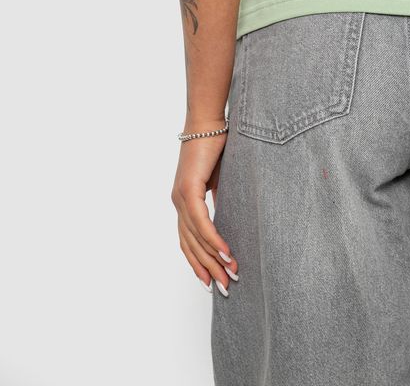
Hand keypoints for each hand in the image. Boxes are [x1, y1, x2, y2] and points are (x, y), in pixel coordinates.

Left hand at [171, 126, 238, 294]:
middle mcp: (178, 202)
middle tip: (224, 288)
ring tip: (231, 275)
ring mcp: (180, 197)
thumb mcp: (217, 180)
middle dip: (208, 269)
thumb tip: (226, 217)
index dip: (199, 262)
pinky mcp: (188, 189)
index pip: (188, 241)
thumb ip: (218, 200)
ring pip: (196, 238)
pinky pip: (201, 222)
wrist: (209, 120)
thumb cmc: (215, 145)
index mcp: (183, 202)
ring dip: (214, 259)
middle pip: (190, 245)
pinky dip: (213, 239)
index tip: (211, 281)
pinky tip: (226, 253)